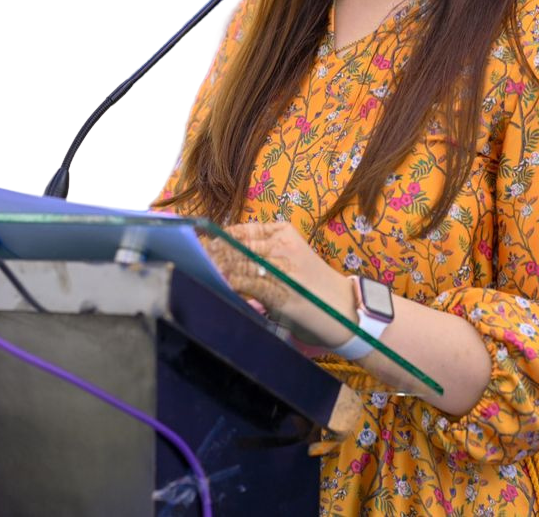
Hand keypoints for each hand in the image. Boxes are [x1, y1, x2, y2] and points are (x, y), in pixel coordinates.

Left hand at [203, 221, 352, 345]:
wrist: (344, 307)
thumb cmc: (314, 284)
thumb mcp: (292, 255)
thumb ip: (264, 251)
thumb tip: (226, 256)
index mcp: (284, 232)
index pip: (242, 230)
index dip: (218, 238)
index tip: (201, 244)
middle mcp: (283, 245)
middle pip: (237, 246)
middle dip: (213, 253)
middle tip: (194, 258)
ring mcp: (282, 268)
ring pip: (240, 263)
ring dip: (217, 268)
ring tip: (200, 270)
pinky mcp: (281, 291)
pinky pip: (249, 285)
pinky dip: (231, 284)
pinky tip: (219, 285)